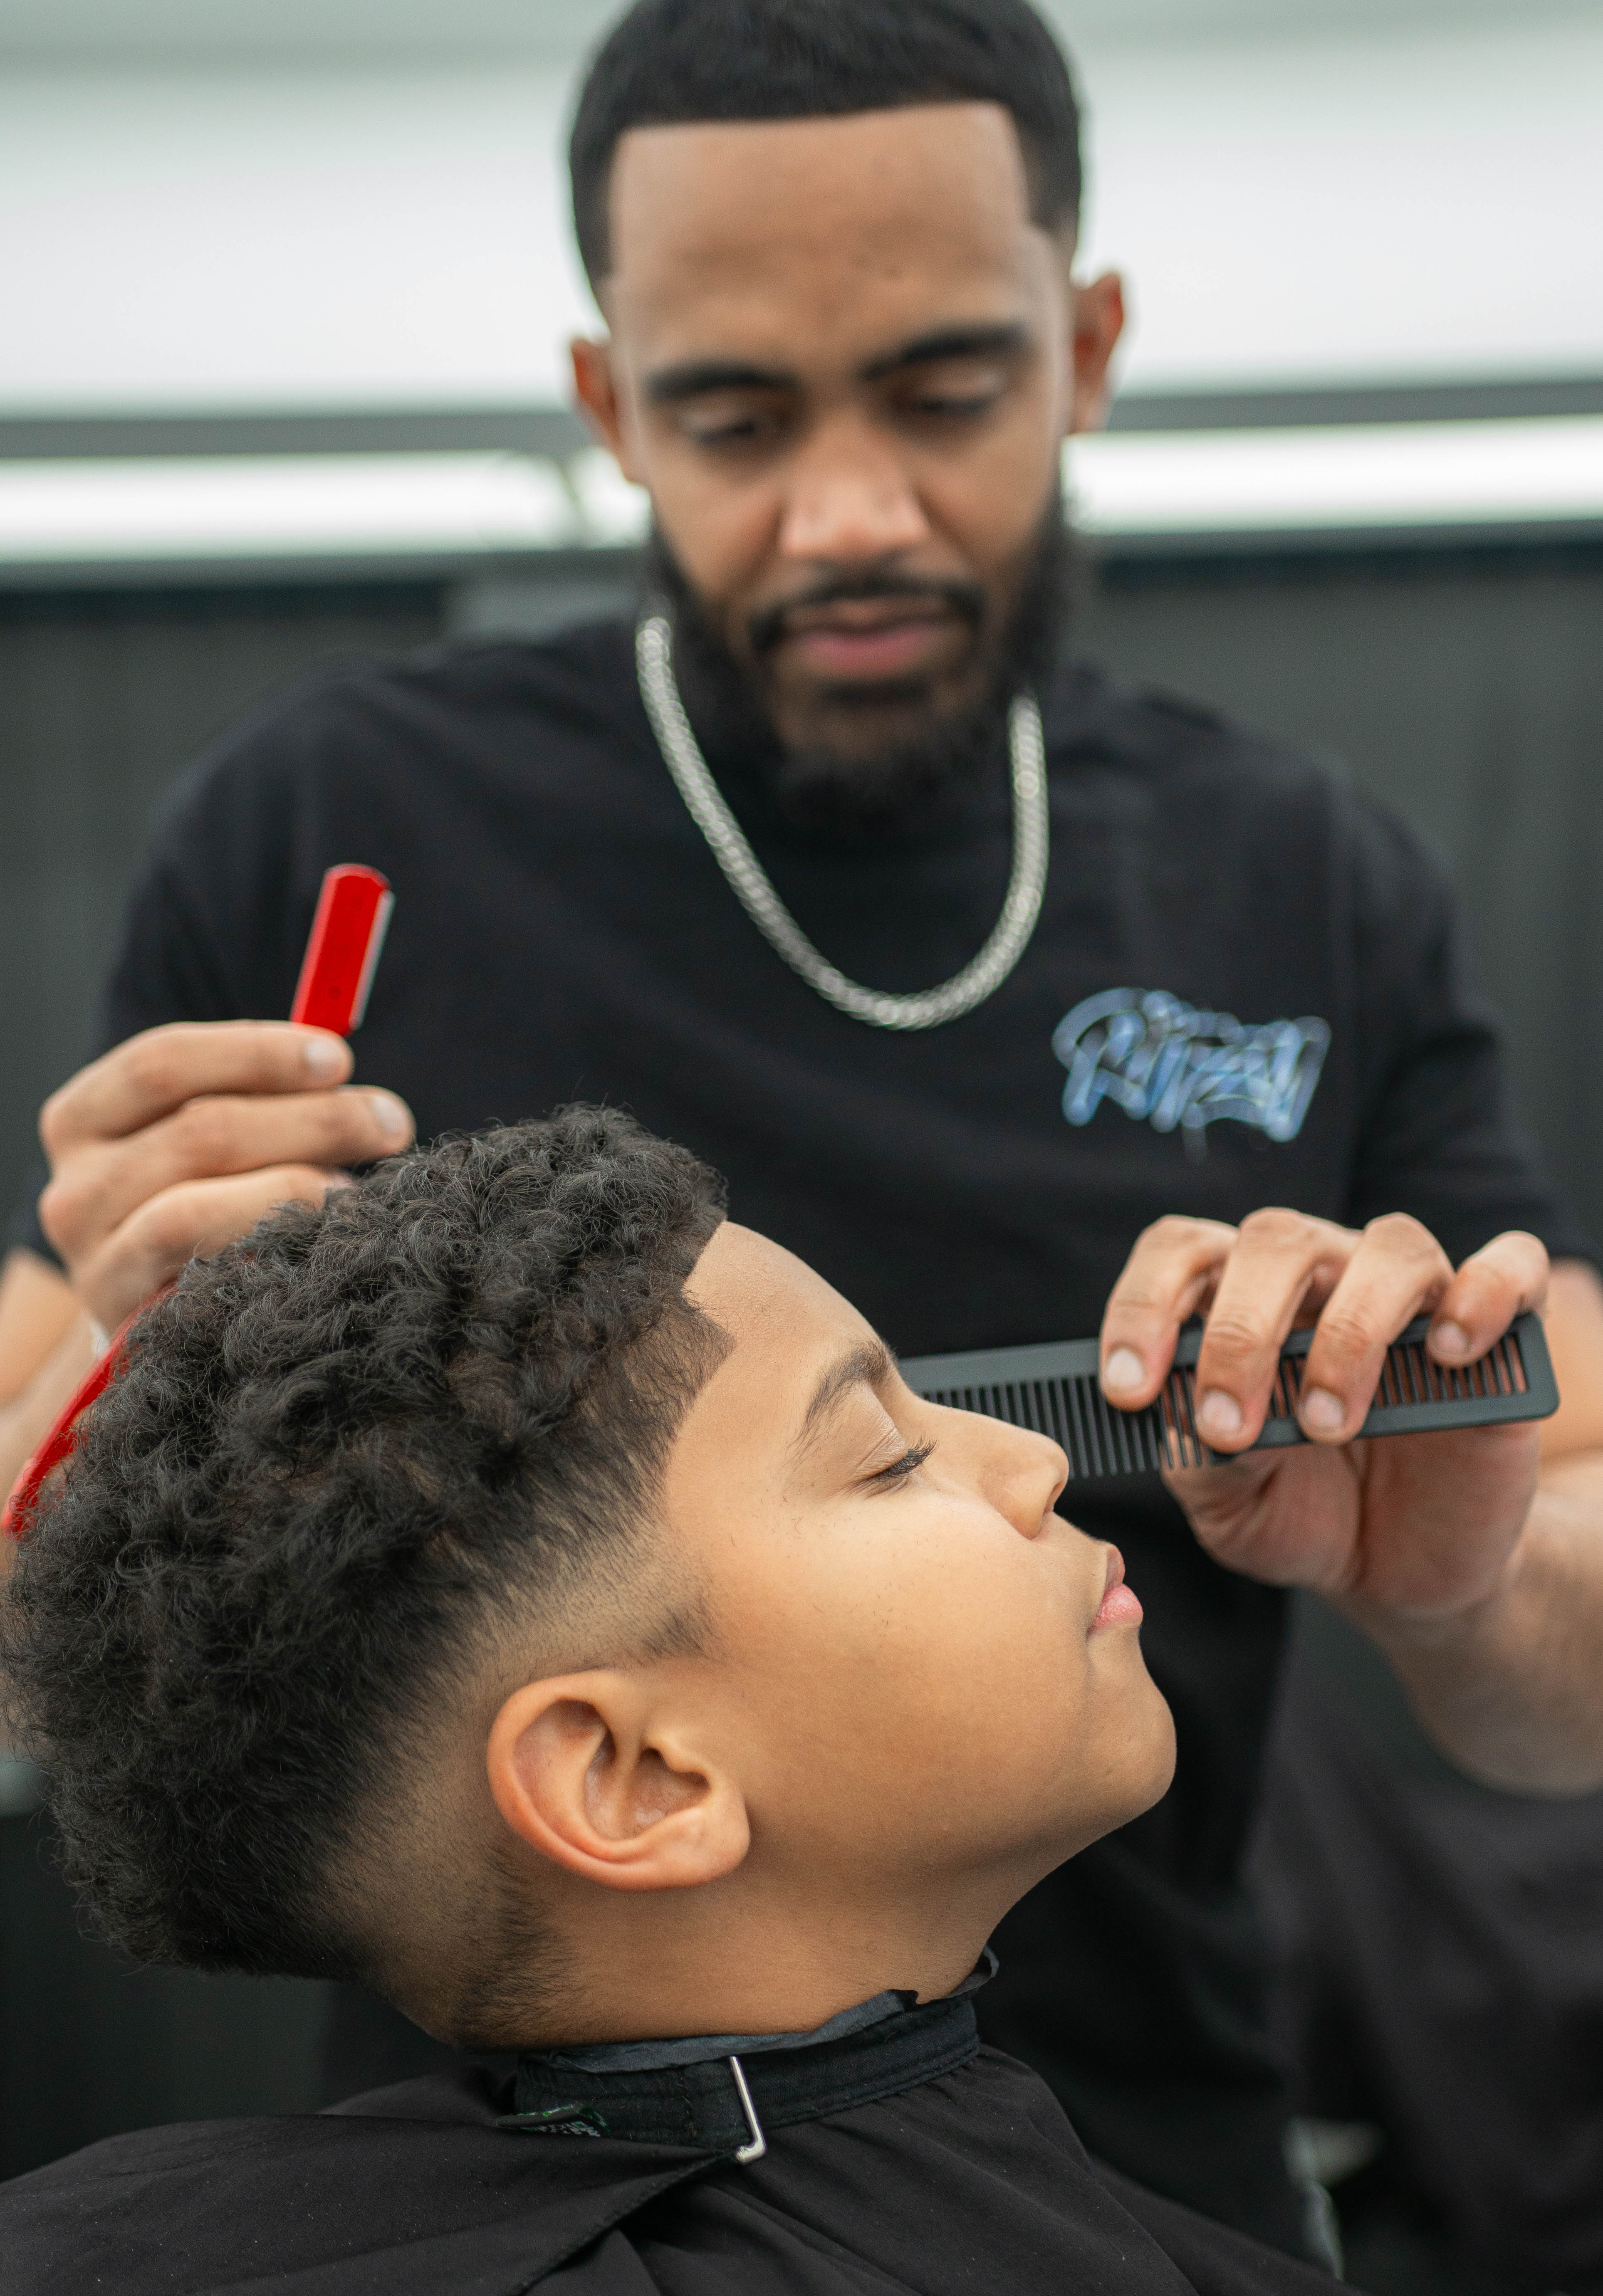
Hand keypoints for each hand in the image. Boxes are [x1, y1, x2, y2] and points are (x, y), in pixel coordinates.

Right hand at [38, 1021, 414, 1331]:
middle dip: (313, 1120)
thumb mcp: (211, 1135)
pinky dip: (268, 1246)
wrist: (156, 1312)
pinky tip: (322, 1240)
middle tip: (388, 1122)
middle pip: (198, 1132)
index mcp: (84, 1117)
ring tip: (356, 1188)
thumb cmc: (207, 1199)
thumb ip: (255, 1093)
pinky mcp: (125, 1320)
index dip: (256, 1052)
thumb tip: (334, 1061)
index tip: (336, 1057)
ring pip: (192, 1209)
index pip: (160, 1062)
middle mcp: (73, 1188)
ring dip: (294, 1189)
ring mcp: (93, 1261)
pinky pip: (200, 1272)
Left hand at [1098, 1209, 1549, 1618]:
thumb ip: (1200, 1461)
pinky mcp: (1497, 1335)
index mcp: (1240, 1300)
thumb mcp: (1229, 1506)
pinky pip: (1509, 1268)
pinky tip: (1448, 1349)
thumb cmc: (1300, 1513)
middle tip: (1232, 1424)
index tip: (1128, 1387)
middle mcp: (1324, 1277)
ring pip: (1390, 1246)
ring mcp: (1413, 1298)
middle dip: (1240, 1330)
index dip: (1144, 1305)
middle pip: (1277, 1238)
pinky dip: (1484, 1293)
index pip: (1183, 1253)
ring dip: (1348, 1331)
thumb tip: (1191, 1410)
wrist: (1399, 1571)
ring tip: (1328, 1422)